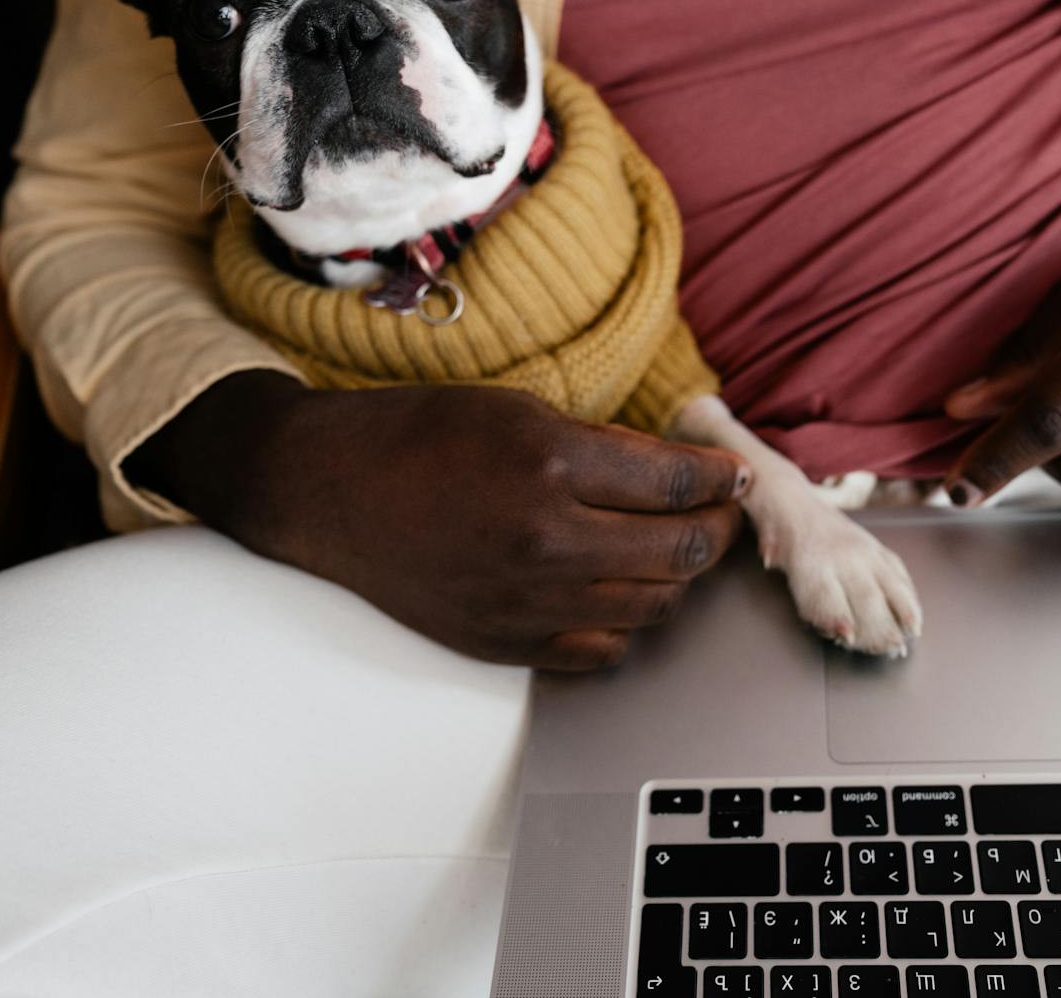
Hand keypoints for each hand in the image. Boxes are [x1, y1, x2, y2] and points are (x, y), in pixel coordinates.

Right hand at [128, 372, 750, 668]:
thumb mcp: (516, 409)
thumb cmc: (416, 436)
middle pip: (680, 553)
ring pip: (651, 607)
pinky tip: (624, 592)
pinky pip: (603, 650)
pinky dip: (628, 623)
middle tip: (720, 514)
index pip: (676, 483)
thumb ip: (605, 445)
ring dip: (678, 578)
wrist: (328, 492)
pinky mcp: (505, 643)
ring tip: (676, 550)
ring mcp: (525, 602)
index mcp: (548, 464)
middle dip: (716, 531)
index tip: (731, 475)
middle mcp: (545, 540)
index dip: (720, 479)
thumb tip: (679, 470)